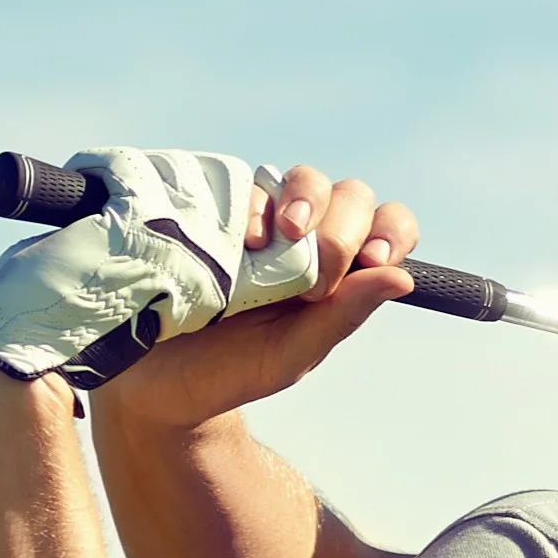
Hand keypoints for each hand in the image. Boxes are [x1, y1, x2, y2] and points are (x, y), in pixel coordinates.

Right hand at [98, 168, 420, 430]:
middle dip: (341, 231)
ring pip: (303, 178)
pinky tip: (243, 240)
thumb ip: (344, 316)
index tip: (373, 260)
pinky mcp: (215, 210)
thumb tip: (403, 279)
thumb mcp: (292, 354)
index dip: (389, 232)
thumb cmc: (231, 372)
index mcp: (339, 273)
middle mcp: (307, 239)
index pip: (388, 227)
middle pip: (350, 196)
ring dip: (303, 201)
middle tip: (312, 280)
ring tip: (281, 241)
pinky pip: (245, 184)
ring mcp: (260, 220)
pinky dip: (252, 205)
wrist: (153, 379)